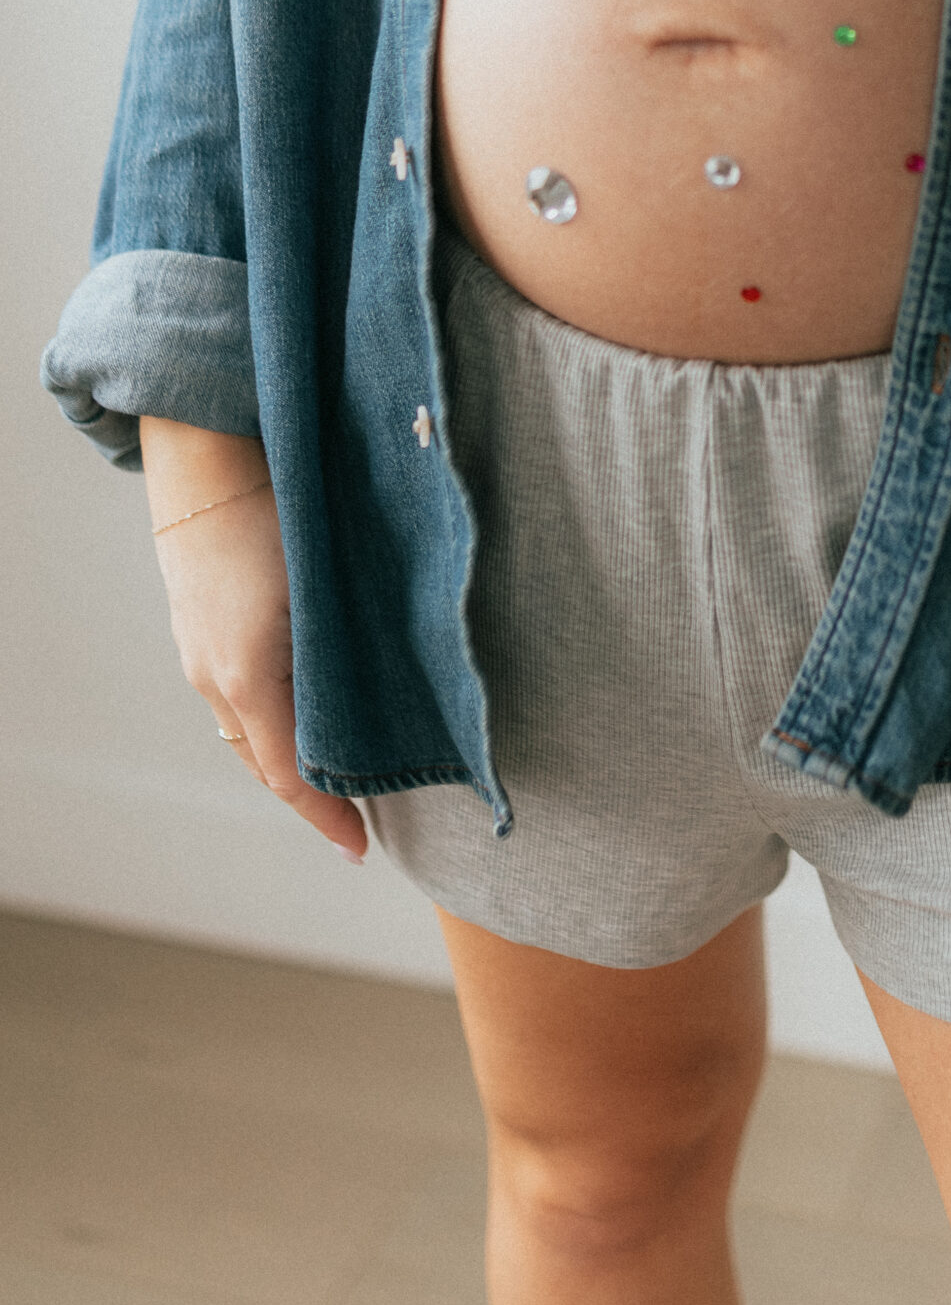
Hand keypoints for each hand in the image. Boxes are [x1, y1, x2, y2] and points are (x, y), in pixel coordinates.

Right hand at [141, 418, 367, 860]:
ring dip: (292, 756)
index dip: (327, 816)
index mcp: (247, 676)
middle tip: (359, 819)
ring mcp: (204, 653)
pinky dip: (273, 718)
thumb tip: (394, 700)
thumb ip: (348, 654)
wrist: (213, 454)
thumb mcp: (323, 587)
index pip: (290, 774)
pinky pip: (238, 698)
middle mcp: (217, 675)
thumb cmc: (279, 512)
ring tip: (339, 775)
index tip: (361, 850)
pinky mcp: (203, 629)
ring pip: (252, 730)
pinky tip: (306, 709)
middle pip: (268, 761)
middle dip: (311, 794)